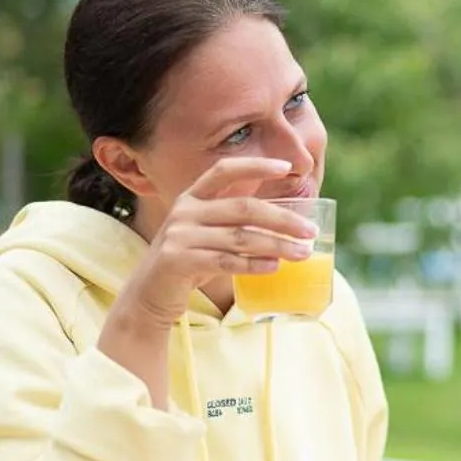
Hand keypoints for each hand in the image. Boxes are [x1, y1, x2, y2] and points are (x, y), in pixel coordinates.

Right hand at [114, 158, 318, 328]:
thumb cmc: (189, 262)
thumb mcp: (208, 234)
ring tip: (302, 253)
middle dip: (282, 219)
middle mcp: (184, 211)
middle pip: (243, 208)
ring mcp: (179, 236)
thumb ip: (234, 223)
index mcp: (192, 197)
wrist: (149, 295)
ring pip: (239, 237)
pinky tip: (274, 267)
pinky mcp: (177, 261)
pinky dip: (253, 264)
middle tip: (311, 231)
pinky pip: (224, 261)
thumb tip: (288, 221)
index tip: (287, 167)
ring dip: (276, 245)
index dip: (256, 165)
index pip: (225, 170)